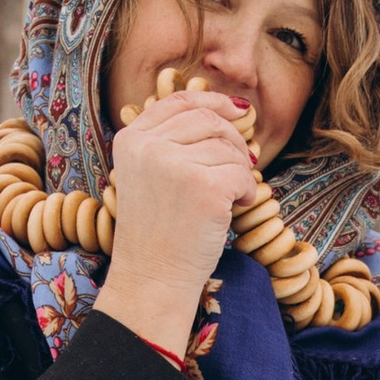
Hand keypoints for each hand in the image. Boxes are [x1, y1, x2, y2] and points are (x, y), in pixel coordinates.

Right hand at [96, 79, 257, 358]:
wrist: (152, 278)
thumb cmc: (157, 231)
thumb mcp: (148, 175)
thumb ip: (172, 141)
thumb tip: (230, 109)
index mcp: (131, 139)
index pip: (178, 101)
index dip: (212, 101)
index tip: (236, 110)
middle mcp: (149, 147)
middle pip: (208, 120)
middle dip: (233, 140)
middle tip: (241, 165)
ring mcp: (175, 165)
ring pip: (228, 148)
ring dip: (239, 171)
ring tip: (230, 196)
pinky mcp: (204, 187)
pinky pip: (243, 174)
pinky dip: (248, 192)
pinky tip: (236, 208)